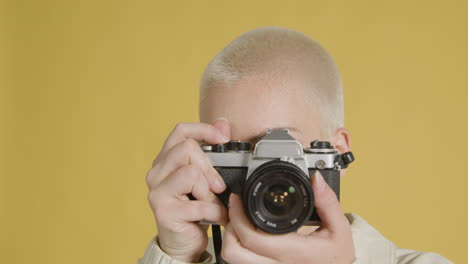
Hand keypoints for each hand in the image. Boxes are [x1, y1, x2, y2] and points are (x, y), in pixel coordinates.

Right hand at [146, 120, 229, 261]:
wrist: (183, 242)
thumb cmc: (193, 207)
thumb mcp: (205, 177)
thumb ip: (212, 151)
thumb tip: (223, 123)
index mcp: (166, 159)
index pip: (181, 131)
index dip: (203, 129)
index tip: (223, 139)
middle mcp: (157, 172)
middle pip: (187, 149)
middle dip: (210, 168)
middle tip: (218, 186)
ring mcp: (157, 192)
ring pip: (191, 173)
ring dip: (209, 191)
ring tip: (211, 203)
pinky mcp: (163, 211)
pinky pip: (199, 203)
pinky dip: (215, 212)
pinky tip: (215, 217)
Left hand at [221, 171, 354, 263]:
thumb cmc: (336, 256)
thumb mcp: (339, 229)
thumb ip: (327, 202)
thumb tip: (316, 178)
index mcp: (293, 253)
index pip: (251, 237)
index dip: (237, 216)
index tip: (237, 199)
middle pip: (234, 252)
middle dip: (229, 228)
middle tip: (235, 211)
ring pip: (234, 260)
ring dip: (232, 239)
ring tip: (240, 223)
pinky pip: (243, 263)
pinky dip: (240, 249)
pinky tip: (249, 237)